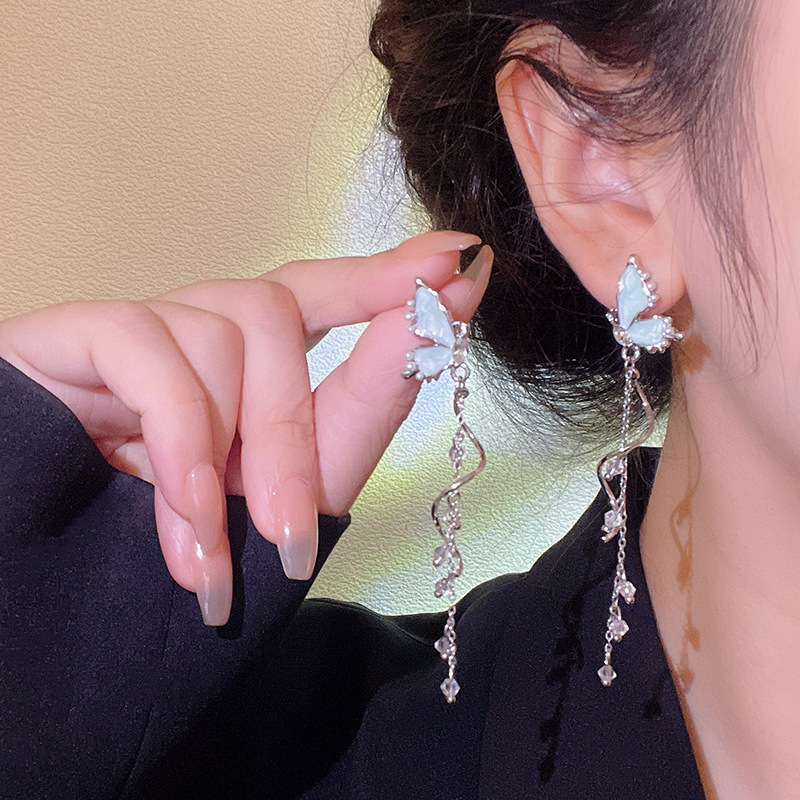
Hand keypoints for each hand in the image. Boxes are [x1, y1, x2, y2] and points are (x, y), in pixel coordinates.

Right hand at [0, 232, 492, 624]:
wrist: (56, 590)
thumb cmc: (184, 537)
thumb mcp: (293, 481)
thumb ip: (366, 401)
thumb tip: (441, 316)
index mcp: (251, 360)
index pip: (322, 288)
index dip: (386, 271)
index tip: (459, 258)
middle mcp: (199, 327)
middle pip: (274, 313)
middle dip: (291, 434)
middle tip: (289, 538)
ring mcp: (140, 325)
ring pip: (219, 331)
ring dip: (231, 454)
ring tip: (214, 551)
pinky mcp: (76, 332)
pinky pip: (146, 347)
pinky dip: (180, 437)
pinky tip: (183, 512)